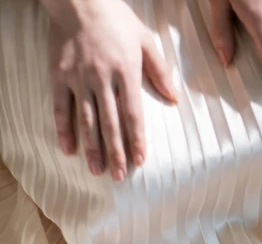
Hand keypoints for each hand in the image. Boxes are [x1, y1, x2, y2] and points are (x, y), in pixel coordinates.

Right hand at [43, 0, 176, 180]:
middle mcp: (102, 78)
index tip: (140, 160)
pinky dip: (64, 130)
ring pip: (86, 120)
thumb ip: (159, 71)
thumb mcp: (144, 39)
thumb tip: (174, 99)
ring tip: (97, 170)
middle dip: (116, 152)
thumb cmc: (115, 19)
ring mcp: (79, 78)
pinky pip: (61, 108)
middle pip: (110, 123)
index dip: (137, 139)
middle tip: (120, 177)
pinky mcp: (59, 75)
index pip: (133, 114)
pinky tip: (69, 150)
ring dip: (92, 148)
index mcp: (126, 71)